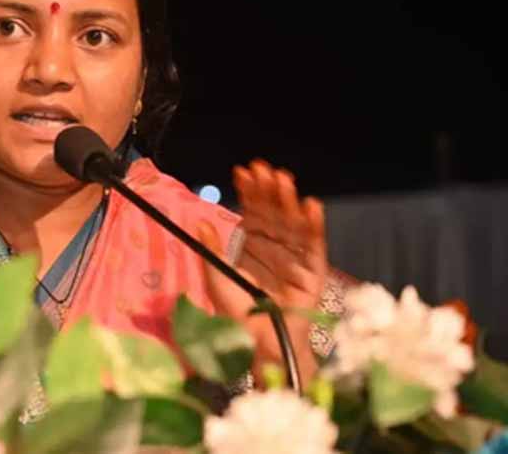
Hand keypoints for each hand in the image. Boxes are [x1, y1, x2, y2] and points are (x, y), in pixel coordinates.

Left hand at [198, 159, 328, 380]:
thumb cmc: (236, 313)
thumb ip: (212, 250)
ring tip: (284, 180)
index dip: (250, 192)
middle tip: (264, 169)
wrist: (258, 343)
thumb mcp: (218, 278)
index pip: (253, 211)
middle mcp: (275, 246)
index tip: (243, 171)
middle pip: (274, 212)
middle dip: (269, 190)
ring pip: (294, 223)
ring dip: (290, 201)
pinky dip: (314, 226)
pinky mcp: (312, 272)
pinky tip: (310, 205)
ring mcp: (294, 257)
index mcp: (253, 244)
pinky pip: (314, 246)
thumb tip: (200, 221)